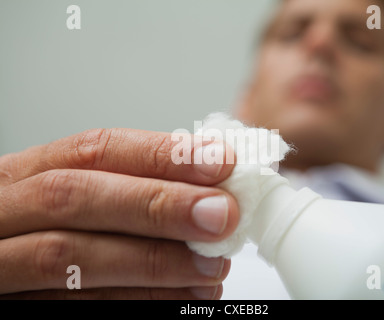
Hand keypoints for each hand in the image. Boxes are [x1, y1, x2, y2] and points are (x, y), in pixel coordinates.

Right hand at [0, 128, 238, 298]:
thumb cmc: (49, 229)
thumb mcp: (75, 197)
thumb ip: (130, 188)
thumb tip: (208, 190)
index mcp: (24, 175)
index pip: (93, 150)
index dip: (158, 154)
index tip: (217, 162)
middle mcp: (5, 213)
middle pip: (74, 197)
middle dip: (155, 204)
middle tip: (221, 215)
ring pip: (67, 257)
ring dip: (152, 261)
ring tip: (211, 265)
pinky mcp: (15, 309)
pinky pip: (74, 306)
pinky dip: (136, 301)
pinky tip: (179, 296)